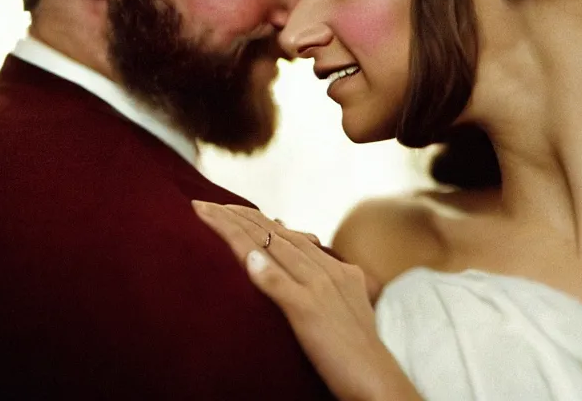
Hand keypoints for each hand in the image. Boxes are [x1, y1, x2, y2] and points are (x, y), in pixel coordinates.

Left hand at [193, 202, 421, 400]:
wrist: (376, 377)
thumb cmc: (355, 348)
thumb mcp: (341, 306)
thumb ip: (322, 282)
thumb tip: (297, 260)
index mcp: (335, 268)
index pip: (288, 235)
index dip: (255, 220)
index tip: (228, 209)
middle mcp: (327, 270)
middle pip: (276, 235)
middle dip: (238, 216)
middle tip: (204, 204)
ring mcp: (319, 288)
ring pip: (274, 250)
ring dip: (238, 229)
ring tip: (208, 214)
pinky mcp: (310, 310)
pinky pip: (282, 286)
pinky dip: (264, 271)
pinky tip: (246, 259)